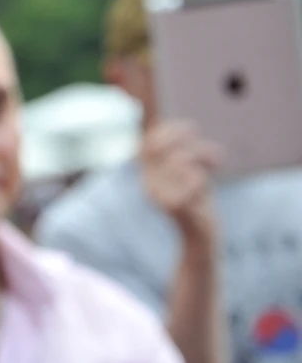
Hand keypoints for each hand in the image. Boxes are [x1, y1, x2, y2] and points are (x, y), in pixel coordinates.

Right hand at [140, 121, 222, 241]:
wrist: (200, 238)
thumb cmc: (197, 202)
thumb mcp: (188, 174)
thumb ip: (182, 153)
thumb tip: (184, 128)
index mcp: (148, 175)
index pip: (146, 143)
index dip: (163, 129)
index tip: (182, 123)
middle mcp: (148, 184)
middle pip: (159, 145)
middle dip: (183, 136)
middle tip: (202, 144)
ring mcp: (159, 195)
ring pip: (179, 159)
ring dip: (203, 155)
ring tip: (215, 160)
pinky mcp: (174, 205)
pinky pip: (192, 178)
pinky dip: (203, 175)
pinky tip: (207, 185)